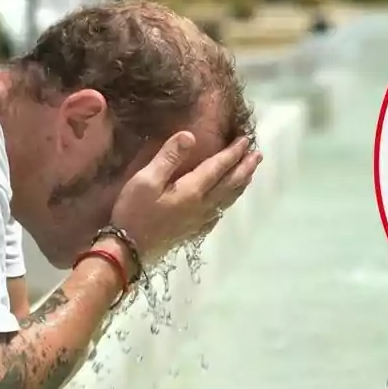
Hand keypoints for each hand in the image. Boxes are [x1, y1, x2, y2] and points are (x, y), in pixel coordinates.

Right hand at [108, 132, 261, 266]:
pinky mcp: (192, 231)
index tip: (246, 140)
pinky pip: (219, 213)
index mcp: (193, 190)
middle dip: (245, 168)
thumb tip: (190, 136)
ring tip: (250, 173)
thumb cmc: (134, 213)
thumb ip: (169, 157)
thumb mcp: (146, 180)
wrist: (129, 252)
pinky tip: (228, 202)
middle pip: (230, 184)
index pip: (219, 167)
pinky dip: (229, 202)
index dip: (234, 153)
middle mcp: (202, 205)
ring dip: (241, 184)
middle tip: (258, 155)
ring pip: (227, 199)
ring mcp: (199, 220)